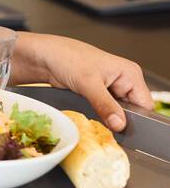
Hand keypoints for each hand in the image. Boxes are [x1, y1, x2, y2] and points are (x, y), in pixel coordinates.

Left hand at [18, 33, 152, 130]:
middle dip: (119, 119)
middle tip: (106, 126)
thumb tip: (120, 124)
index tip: (123, 129)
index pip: (145, 104)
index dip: (136, 119)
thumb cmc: (65, 57)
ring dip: (107, 118)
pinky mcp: (97, 95)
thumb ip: (105, 105)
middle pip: (132, 111)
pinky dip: (98, 115)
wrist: (43, 57)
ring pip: (117, 113)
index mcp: (130, 73)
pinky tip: (89, 115)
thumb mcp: (87, 83)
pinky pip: (104, 111)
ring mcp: (110, 89)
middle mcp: (123, 81)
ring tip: (95, 117)